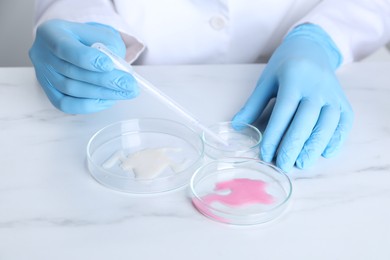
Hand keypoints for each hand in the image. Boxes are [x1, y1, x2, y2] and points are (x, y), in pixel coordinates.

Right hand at [29, 19, 137, 113]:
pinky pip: (67, 105)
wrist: (77, 47)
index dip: (87, 59)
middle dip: (105, 80)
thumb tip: (119, 69)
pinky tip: (109, 100)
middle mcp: (42, 54)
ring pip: (71, 89)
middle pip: (72, 72)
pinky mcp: (49, 92)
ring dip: (103, 93)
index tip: (110, 65)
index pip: (65, 48)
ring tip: (126, 92)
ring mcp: (43, 75)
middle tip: (129, 85)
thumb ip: (110, 47)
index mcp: (51, 33)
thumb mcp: (101, 34)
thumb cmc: (90, 39)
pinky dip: (90, 105)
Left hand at [233, 24, 353, 171]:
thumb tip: (236, 125)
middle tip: (284, 165)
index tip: (266, 155)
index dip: (274, 136)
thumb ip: (253, 104)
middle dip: (294, 146)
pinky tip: (325, 153)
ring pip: (327, 124)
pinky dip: (336, 139)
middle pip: (306, 121)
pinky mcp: (343, 101)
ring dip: (315, 147)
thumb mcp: (266, 81)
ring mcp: (333, 94)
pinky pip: (343, 122)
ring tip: (302, 164)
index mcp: (294, 79)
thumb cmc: (285, 66)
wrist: (312, 47)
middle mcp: (316, 87)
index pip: (283, 113)